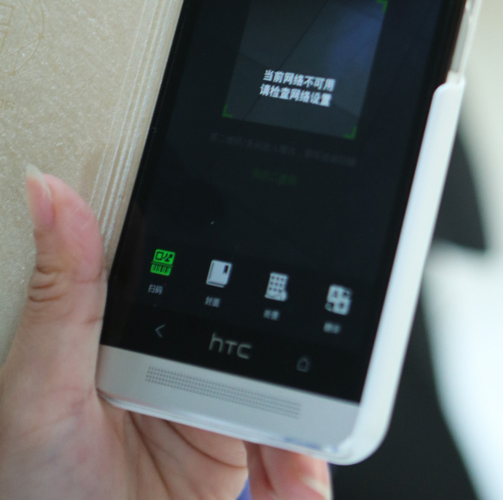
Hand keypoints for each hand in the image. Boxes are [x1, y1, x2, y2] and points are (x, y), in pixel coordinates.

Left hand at [0, 169, 330, 499]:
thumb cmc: (34, 492)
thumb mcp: (39, 391)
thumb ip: (59, 294)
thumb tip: (49, 191)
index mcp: (124, 319)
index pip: (192, 259)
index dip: (242, 246)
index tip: (288, 246)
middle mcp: (170, 350)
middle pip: (256, 317)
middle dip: (295, 343)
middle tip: (306, 376)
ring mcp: (207, 398)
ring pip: (285, 376)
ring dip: (310, 413)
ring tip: (300, 466)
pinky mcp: (235, 445)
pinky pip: (291, 439)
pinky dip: (305, 464)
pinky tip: (299, 486)